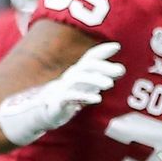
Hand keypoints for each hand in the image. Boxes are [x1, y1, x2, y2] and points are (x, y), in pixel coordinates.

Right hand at [0, 41, 122, 144]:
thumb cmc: (66, 98)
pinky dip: (84, 96)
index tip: (117, 46)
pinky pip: (71, 97)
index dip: (101, 51)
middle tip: (121, 70)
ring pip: (78, 80)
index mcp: (76, 73)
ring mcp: (62, 89)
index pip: (89, 58)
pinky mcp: (57, 102)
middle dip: (103, 67)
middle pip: (86, 67)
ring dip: (95, 80)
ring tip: (110, 84)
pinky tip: (97, 98)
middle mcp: (69, 78)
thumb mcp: (82, 87)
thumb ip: (98, 78)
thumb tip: (120, 70)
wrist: (40, 113)